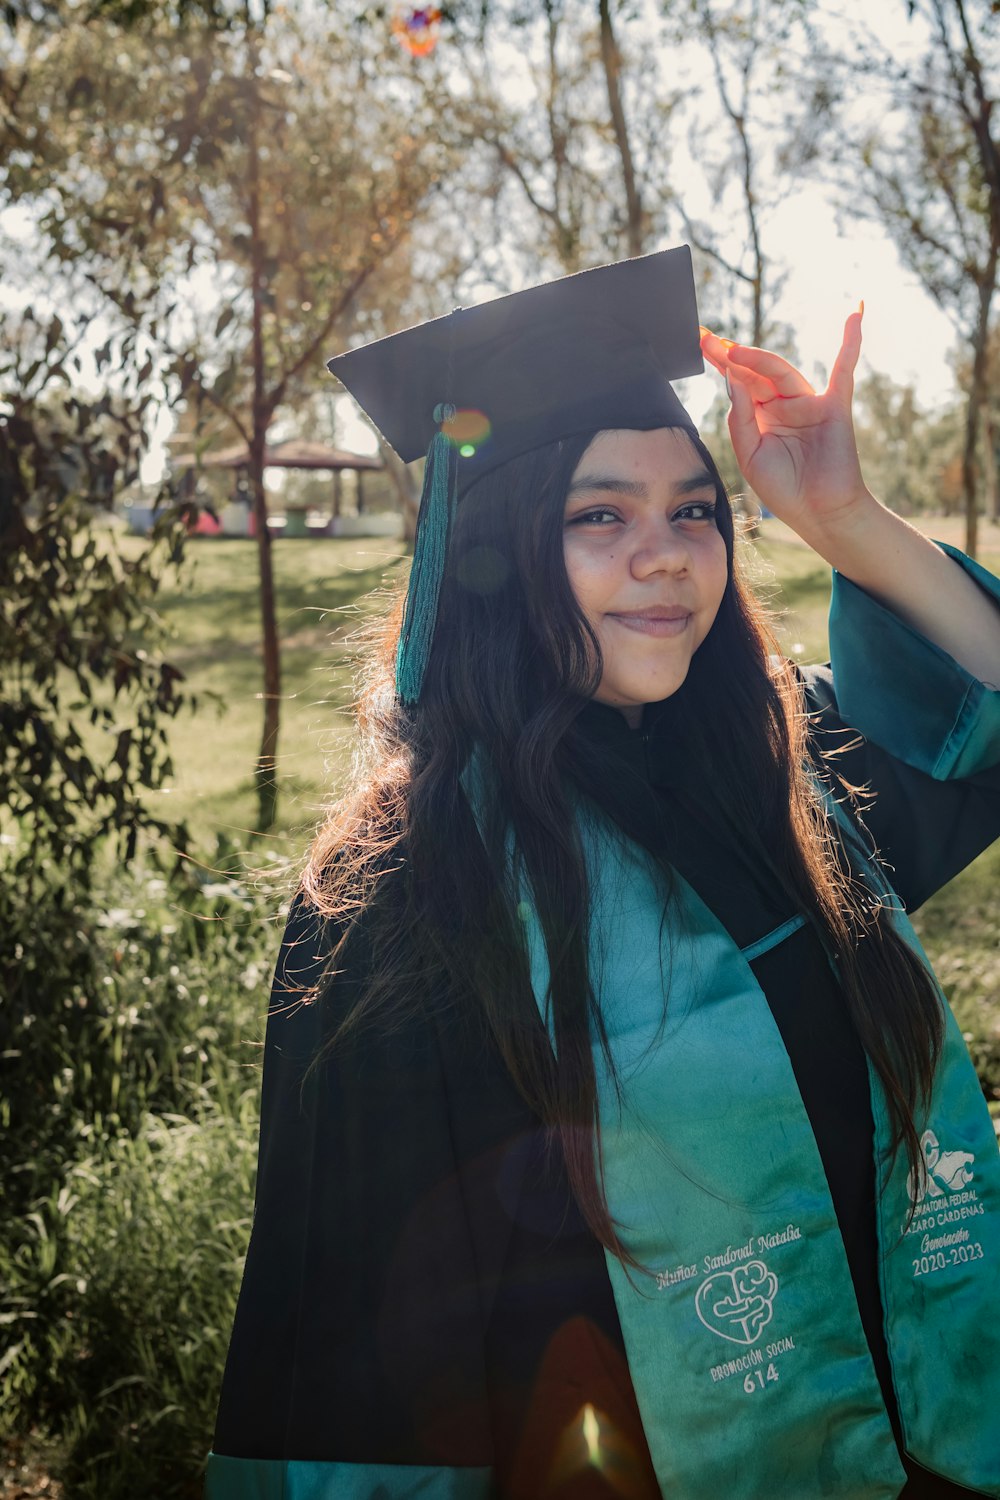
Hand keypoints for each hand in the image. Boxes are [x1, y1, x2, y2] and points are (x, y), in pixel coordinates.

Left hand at [700, 310, 874, 543]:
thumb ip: (741, 418)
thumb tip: (732, 378)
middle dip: (731, 356)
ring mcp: (808, 404)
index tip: (699, 342)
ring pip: (781, 373)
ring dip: (758, 359)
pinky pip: (843, 370)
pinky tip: (854, 316)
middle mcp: (783, 405)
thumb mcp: (750, 455)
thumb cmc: (785, 489)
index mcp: (761, 417)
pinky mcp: (833, 407)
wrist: (819, 514)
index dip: (721, 363)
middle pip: (755, 372)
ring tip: (733, 349)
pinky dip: (850, 343)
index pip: (738, 382)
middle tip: (707, 339)